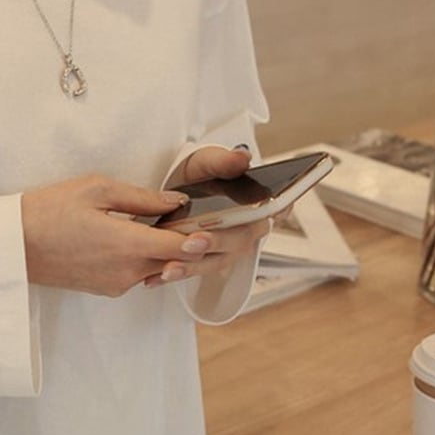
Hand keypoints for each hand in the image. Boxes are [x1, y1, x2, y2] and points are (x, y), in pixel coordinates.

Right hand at [21, 175, 211, 296]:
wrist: (13, 245)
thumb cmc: (48, 212)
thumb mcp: (96, 189)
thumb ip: (141, 197)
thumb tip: (175, 201)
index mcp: (128, 245)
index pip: (184, 248)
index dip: (206, 237)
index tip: (220, 224)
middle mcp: (127, 272)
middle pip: (176, 262)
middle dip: (191, 244)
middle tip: (202, 221)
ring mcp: (116, 284)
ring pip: (158, 269)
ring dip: (168, 252)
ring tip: (170, 226)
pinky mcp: (105, 289)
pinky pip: (138, 274)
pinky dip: (146, 259)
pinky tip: (139, 239)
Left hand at [144, 144, 269, 287]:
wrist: (178, 189)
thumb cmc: (202, 174)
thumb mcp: (209, 161)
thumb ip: (224, 161)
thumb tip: (241, 157)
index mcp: (259, 204)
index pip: (278, 209)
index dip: (276, 212)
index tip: (263, 215)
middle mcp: (246, 231)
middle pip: (239, 240)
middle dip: (216, 242)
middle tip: (194, 241)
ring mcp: (225, 249)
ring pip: (214, 261)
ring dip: (192, 266)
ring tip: (170, 267)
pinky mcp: (202, 260)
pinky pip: (192, 270)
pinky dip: (174, 274)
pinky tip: (156, 277)